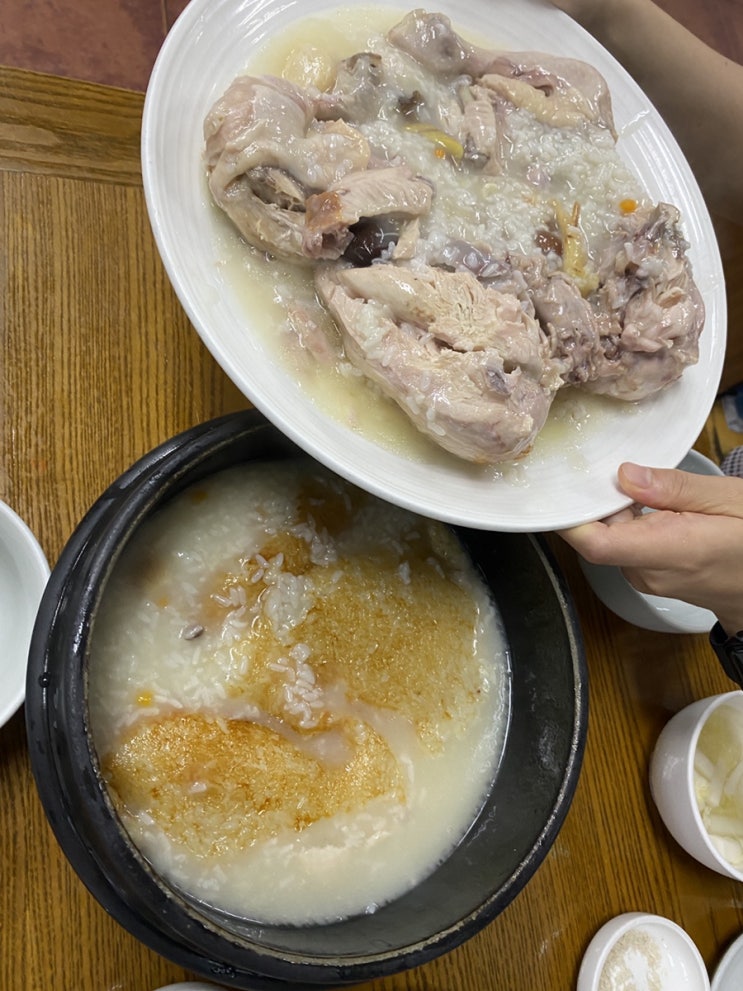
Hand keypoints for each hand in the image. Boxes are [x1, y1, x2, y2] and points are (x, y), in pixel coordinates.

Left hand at [559, 462, 742, 634]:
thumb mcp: (729, 499)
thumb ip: (675, 489)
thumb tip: (625, 475)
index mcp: (670, 551)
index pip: (596, 544)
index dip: (569, 517)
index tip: (561, 487)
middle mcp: (649, 572)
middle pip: (596, 535)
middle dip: (595, 501)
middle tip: (603, 466)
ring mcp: (647, 579)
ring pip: (609, 539)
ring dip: (614, 511)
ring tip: (634, 483)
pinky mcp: (648, 577)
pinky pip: (623, 546)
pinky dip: (627, 523)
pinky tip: (646, 504)